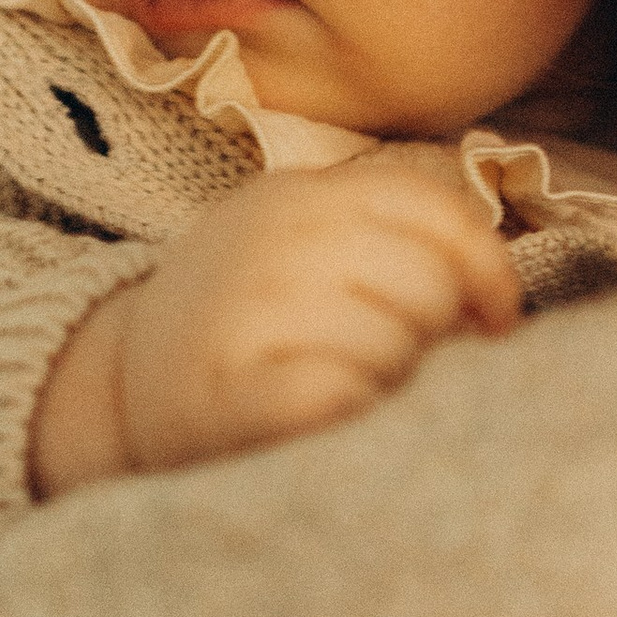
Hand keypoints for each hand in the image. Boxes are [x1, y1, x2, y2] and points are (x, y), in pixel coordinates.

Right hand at [30, 149, 521, 496]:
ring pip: (395, 343)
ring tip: (348, 394)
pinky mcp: (231, 394)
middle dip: (433, 336)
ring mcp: (245, 312)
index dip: (485, 267)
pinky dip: (358, 413)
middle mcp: (268, 239)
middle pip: (426, 282)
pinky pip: (341, 394)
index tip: (493, 318)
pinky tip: (335, 422)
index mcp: (294, 195)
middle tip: (392, 366)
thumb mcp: (305, 252)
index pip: (432, 208)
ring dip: (394, 384)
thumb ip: (393, 246)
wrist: (116, 392)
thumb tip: (500, 304)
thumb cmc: (246, 328)